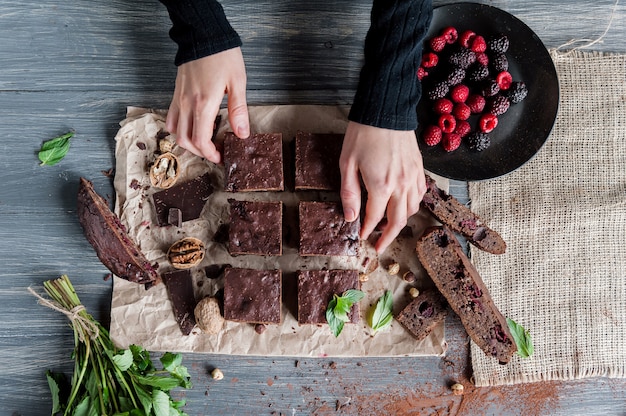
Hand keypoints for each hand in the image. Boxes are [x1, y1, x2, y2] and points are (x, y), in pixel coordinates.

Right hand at [165, 47, 249, 163]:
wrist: (204, 35)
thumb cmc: (223, 56)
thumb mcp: (238, 82)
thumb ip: (238, 110)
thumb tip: (242, 134)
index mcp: (204, 104)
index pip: (201, 140)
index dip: (210, 154)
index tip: (221, 157)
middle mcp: (188, 104)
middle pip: (186, 141)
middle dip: (201, 152)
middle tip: (216, 152)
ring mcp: (179, 99)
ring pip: (175, 132)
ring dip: (189, 142)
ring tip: (205, 141)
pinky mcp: (176, 94)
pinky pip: (171, 118)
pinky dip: (179, 129)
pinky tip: (193, 127)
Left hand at [339, 121, 426, 253]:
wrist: (385, 110)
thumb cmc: (363, 134)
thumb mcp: (347, 164)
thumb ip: (349, 194)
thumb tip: (350, 218)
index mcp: (381, 186)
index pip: (374, 218)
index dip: (367, 230)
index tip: (362, 236)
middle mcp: (401, 185)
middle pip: (398, 221)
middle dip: (388, 237)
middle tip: (380, 246)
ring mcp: (413, 177)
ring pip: (412, 210)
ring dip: (401, 222)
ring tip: (390, 227)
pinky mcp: (419, 168)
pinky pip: (420, 194)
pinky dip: (413, 205)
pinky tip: (404, 205)